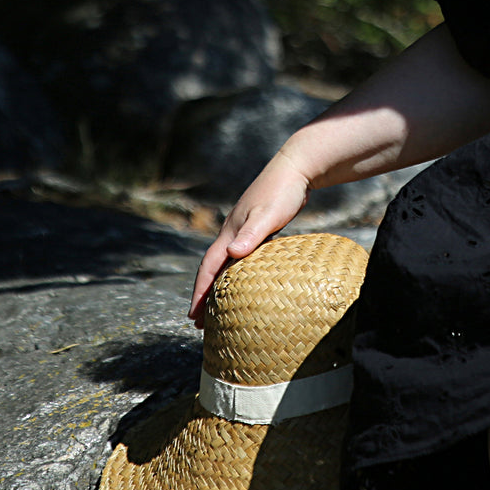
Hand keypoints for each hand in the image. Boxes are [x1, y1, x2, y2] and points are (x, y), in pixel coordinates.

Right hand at [188, 149, 310, 326]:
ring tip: (217, 308)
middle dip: (204, 294)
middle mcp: (233, 232)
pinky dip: (237, 273)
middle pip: (212, 268)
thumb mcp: (268, 214)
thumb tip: (232, 253)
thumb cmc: (283, 191)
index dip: (200, 292)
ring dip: (219, 285)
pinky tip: (245, 283)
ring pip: (226, 263)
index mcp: (230, 232)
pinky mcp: (259, 229)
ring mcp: (245, 230)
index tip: (193, 316)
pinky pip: (242, 258)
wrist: (296, 167)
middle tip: (199, 322)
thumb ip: (251, 233)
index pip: (208, 267)